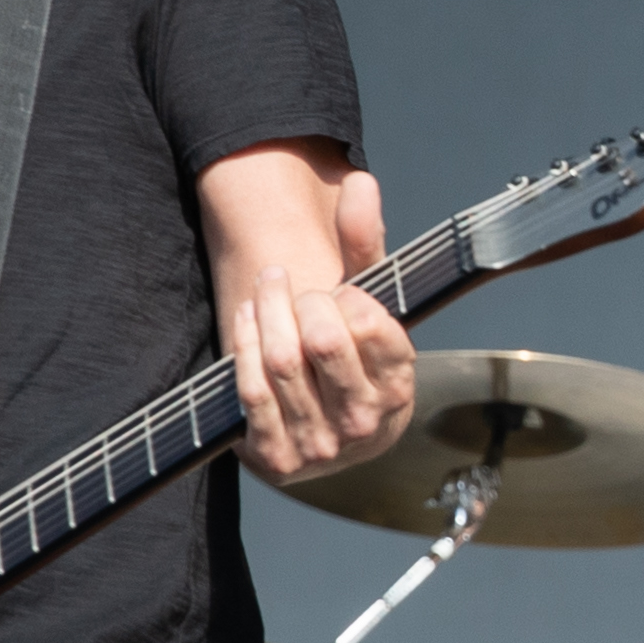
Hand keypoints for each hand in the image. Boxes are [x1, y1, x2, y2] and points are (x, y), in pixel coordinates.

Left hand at [217, 156, 415, 481]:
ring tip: (266, 289)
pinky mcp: (278, 458)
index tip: (336, 291)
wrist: (332, 438)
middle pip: (322, 340)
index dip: (345, 296)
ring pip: (282, 362)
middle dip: (300, 300)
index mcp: (399, 385)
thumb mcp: (371, 307)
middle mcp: (365, 421)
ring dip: (266, 313)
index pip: (370, 323)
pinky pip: (251, 391)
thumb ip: (367, 244)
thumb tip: (360, 183)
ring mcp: (321, 445)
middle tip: (290, 285)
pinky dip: (244, 345)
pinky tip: (247, 319)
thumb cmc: (353, 359)